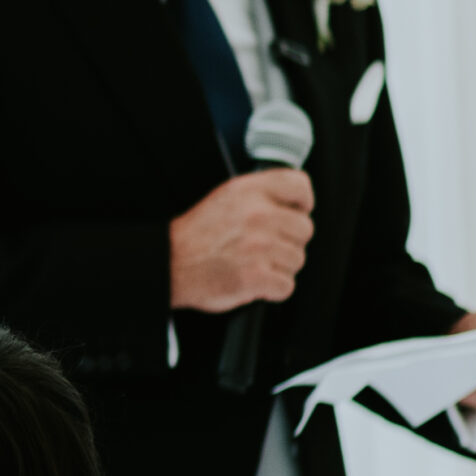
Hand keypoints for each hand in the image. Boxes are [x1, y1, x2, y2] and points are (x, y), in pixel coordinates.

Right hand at [168, 170, 316, 312]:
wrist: (170, 264)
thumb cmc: (197, 236)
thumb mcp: (226, 198)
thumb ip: (261, 195)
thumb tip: (295, 206)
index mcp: (249, 190)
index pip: (300, 186)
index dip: (303, 203)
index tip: (296, 213)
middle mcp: (257, 215)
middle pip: (305, 229)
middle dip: (288, 241)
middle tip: (265, 247)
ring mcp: (259, 246)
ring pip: (297, 259)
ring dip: (279, 267)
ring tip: (254, 263)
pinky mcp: (257, 276)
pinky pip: (286, 286)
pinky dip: (272, 289)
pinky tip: (253, 281)